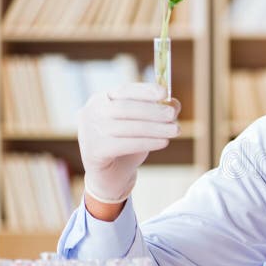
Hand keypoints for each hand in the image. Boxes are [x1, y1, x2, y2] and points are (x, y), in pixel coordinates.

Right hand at [78, 82, 180, 203]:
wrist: (111, 175)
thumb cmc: (128, 144)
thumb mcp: (142, 125)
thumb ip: (155, 112)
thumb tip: (173, 104)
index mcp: (102, 100)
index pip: (124, 90)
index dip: (145, 90)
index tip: (165, 92)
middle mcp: (92, 113)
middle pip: (124, 108)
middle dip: (152, 110)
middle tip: (172, 114)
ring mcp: (90, 132)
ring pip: (127, 126)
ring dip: (155, 128)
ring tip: (175, 130)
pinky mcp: (94, 151)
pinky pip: (125, 145)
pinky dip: (147, 142)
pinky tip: (164, 142)